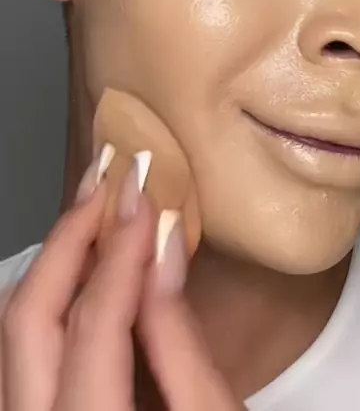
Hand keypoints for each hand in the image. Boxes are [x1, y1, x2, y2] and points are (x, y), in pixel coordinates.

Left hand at [1, 168, 242, 410]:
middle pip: (29, 316)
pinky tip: (84, 261)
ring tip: (95, 206)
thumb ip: (181, 335)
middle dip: (70, 237)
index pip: (93, 322)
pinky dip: (50, 293)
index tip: (143, 189)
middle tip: (109, 178)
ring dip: (55, 260)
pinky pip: (20, 344)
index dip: (120, 250)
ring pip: (11, 325)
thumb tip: (165, 239)